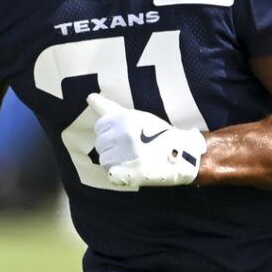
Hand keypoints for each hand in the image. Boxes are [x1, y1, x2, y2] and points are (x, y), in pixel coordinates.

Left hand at [87, 93, 205, 189]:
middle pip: (100, 143)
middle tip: (130, 148)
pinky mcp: (129, 172)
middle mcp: (122, 134)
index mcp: (124, 119)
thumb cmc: (158, 134)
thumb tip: (89, 97)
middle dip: (110, 146)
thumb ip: (110, 108)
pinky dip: (117, 174)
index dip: (109, 132)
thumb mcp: (136, 116)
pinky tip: (130, 169)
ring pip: (104, 159)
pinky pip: (110, 174)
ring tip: (131, 158)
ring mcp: (125, 154)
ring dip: (114, 160)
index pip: (101, 126)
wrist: (182, 153)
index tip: (122, 134)